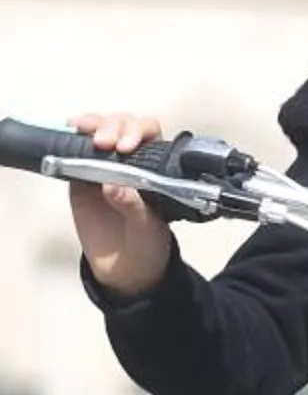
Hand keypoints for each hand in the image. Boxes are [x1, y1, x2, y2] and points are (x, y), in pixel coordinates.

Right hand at [67, 110, 174, 299]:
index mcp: (154, 169)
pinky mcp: (80, 178)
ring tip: (83, 130)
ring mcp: (104, 167)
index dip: (138, 132)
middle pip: (123, 125)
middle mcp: (130, 162)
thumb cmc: (146, 246)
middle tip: (104, 142)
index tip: (126, 147)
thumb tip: (112, 185)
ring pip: (99, 131)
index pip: (150, 135)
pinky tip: (67, 131)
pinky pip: (74, 152)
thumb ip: (134, 208)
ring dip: (92, 124)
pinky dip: (70, 138)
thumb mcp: (147, 230)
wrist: (124, 270)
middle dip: (113, 126)